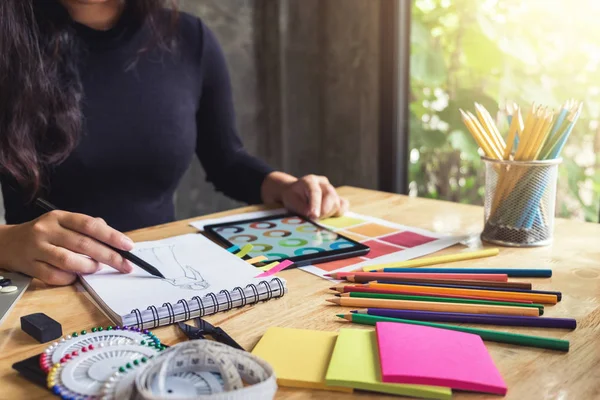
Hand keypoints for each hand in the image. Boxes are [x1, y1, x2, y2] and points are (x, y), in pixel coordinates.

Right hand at [0, 211, 133, 285]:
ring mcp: (36, 248)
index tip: (128, 246)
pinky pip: (54, 276)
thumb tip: (113, 238)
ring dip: (89, 267)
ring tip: (97, 268)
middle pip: (83, 244)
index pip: (90, 225)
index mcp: (59, 217)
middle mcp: (47, 230)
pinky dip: (70, 278)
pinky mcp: (29, 266)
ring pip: (69, 261)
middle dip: (109, 256)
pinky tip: (76, 276)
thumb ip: (87, 228)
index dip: (112, 236)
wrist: (6, 243)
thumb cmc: (43, 234)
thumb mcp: (62, 223)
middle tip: (125, 265)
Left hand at [262, 172, 348, 218]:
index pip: (315, 191)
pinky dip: (338, 213)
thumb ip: (301, 208)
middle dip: (323, 211)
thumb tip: (313, 216)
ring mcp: (332, 190)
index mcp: (310, 180)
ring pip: (337, 203)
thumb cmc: (292, 197)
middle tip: (314, 220)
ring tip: (317, 217)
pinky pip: (343, 206)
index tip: (314, 216)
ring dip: (328, 214)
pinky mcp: (337, 198)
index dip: (315, 204)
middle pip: (330, 196)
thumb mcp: (291, 202)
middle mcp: (323, 183)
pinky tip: (329, 216)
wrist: (295, 193)